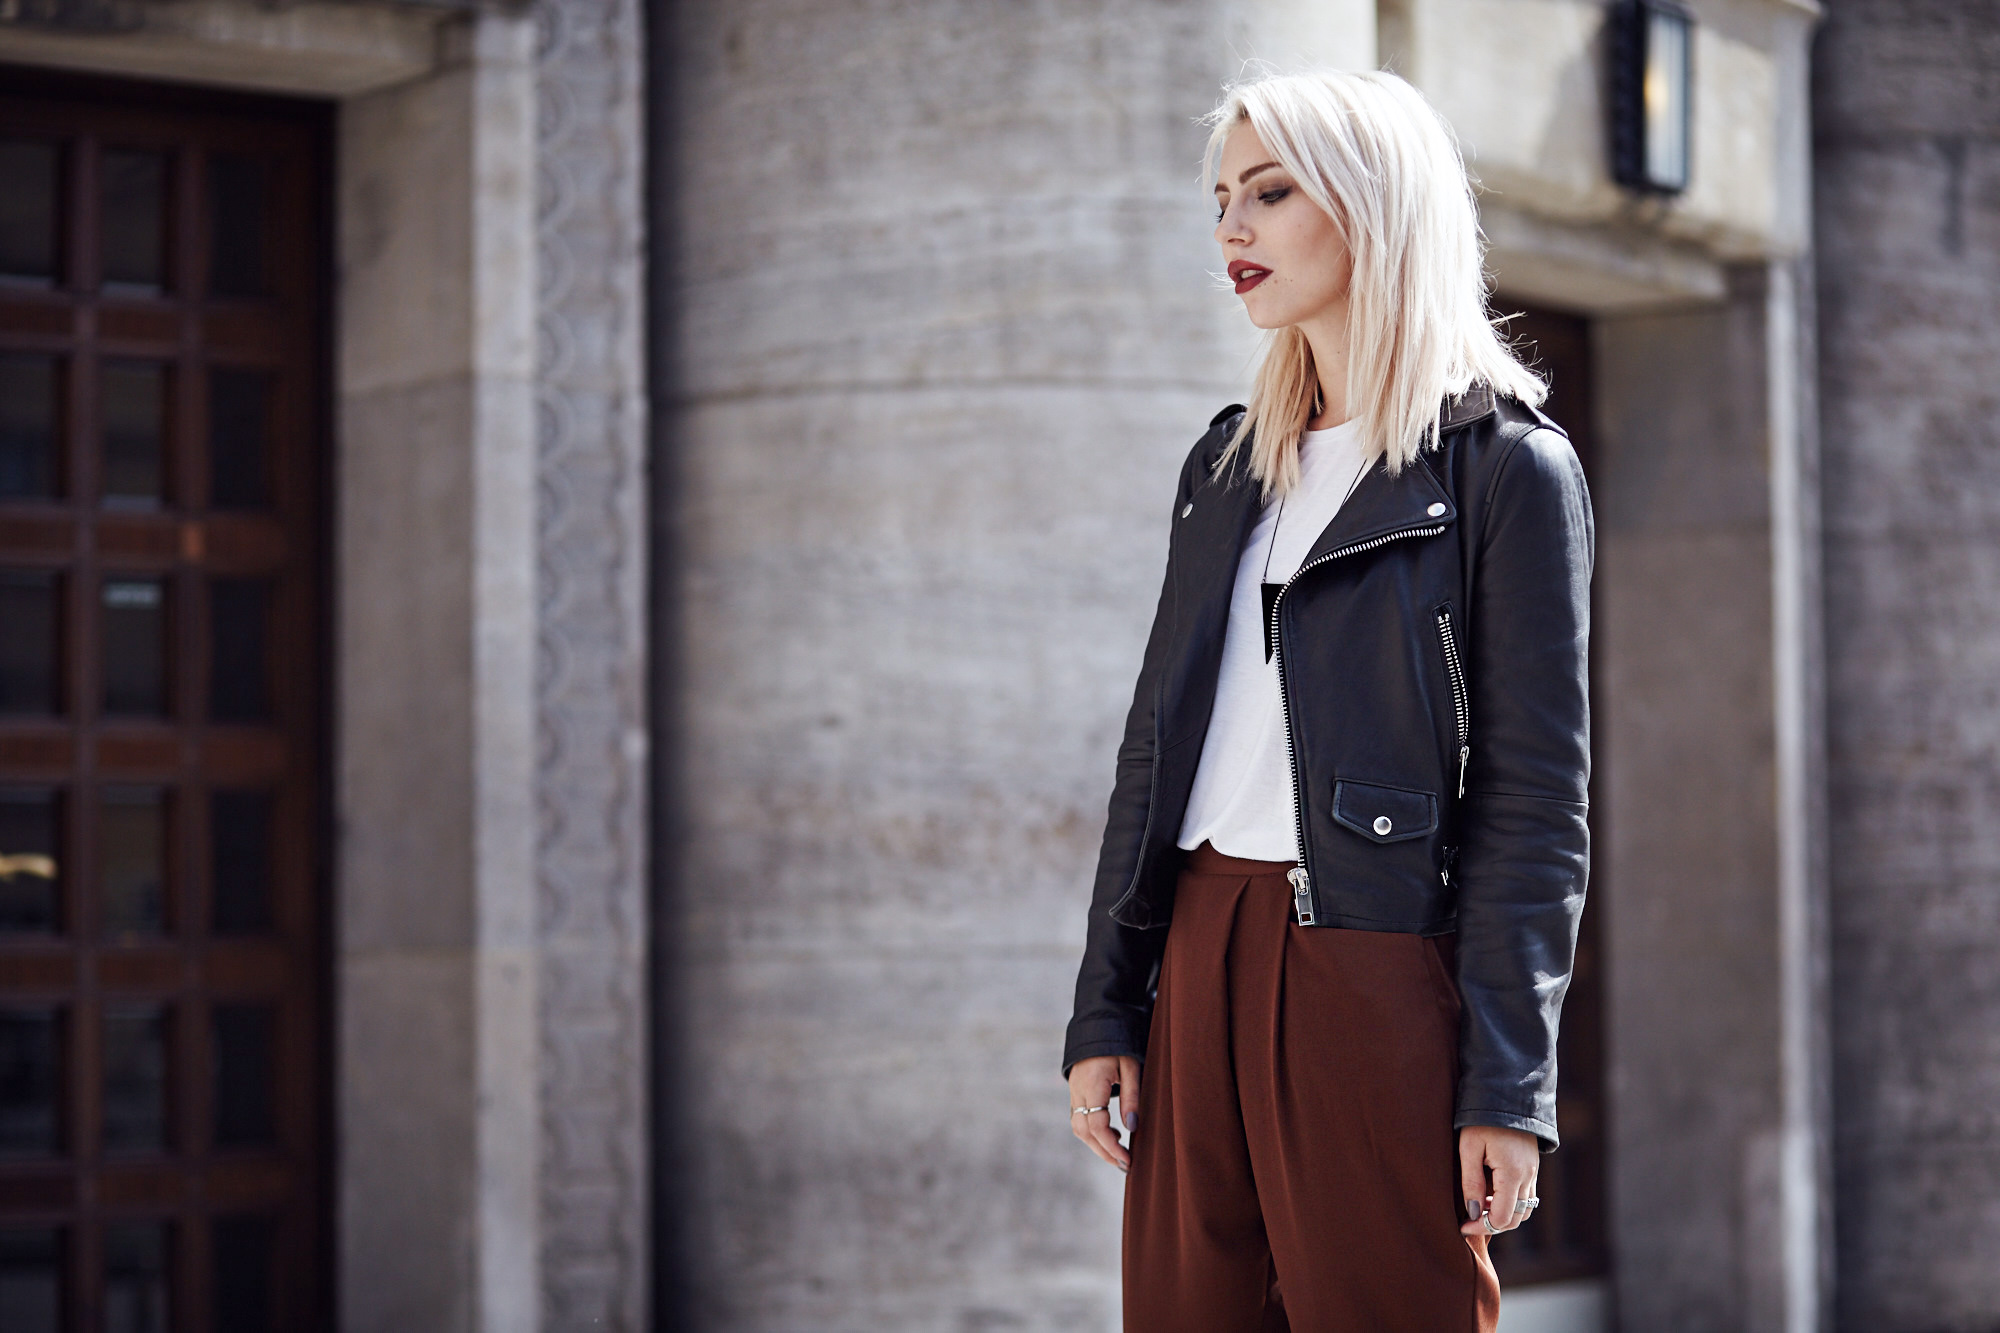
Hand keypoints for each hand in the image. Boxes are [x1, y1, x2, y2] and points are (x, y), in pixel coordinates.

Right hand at [1068, 1055, 1141, 1172]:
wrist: (1099, 1023)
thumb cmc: (1119, 1044)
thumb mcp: (1132, 1067)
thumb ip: (1131, 1097)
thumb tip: (1131, 1128)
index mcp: (1092, 1084)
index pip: (1096, 1124)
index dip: (1111, 1146)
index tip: (1128, 1159)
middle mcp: (1078, 1090)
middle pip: (1084, 1131)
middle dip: (1104, 1152)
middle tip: (1125, 1165)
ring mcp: (1074, 1091)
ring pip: (1078, 1127)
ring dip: (1097, 1144)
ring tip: (1119, 1152)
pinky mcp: (1076, 1091)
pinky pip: (1079, 1118)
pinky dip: (1093, 1132)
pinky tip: (1111, 1133)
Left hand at [1458, 1125, 1539, 1235]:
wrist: (1507, 1094)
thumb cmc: (1482, 1119)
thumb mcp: (1469, 1148)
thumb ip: (1471, 1182)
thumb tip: (1473, 1213)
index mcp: (1512, 1173)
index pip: (1502, 1218)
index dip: (1481, 1226)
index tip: (1462, 1225)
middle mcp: (1528, 1177)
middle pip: (1516, 1219)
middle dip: (1492, 1225)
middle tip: (1468, 1221)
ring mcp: (1533, 1173)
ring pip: (1524, 1210)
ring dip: (1503, 1215)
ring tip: (1479, 1206)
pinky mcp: (1532, 1168)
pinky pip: (1526, 1197)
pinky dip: (1510, 1203)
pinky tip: (1491, 1194)